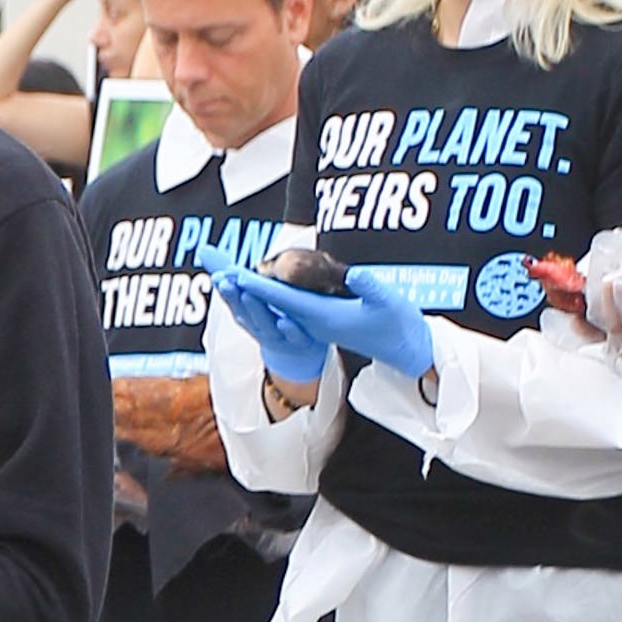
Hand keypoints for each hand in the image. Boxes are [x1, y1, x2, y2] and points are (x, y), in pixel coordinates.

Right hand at [200, 255, 332, 382]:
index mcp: (246, 314)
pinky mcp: (299, 344)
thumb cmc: (268, 319)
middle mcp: (258, 327)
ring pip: (265, 324)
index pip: (233, 300)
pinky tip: (286, 321)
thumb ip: (228, 273)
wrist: (295, 352)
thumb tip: (203, 249)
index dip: (225, 290)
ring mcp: (277, 337)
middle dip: (233, 297)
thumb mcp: (248, 296)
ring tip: (248, 294)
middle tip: (226, 281)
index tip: (218, 277)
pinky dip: (289, 331)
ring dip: (256, 310)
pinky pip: (294, 338)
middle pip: (243, 312)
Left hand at [204, 253, 432, 382]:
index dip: (262, 287)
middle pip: (270, 303)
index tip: (238, 276)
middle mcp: (311, 323)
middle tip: (217, 272)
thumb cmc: (398, 324)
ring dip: (249, 292)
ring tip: (224, 275)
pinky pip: (282, 308)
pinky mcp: (317, 322)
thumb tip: (354, 274)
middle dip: (244, 288)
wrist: (403, 349)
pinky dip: (265, 295)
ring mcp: (313, 324)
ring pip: (273, 306)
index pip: (285, 301)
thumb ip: (372, 287)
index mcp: (323, 318)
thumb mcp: (390, 302)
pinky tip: (251, 286)